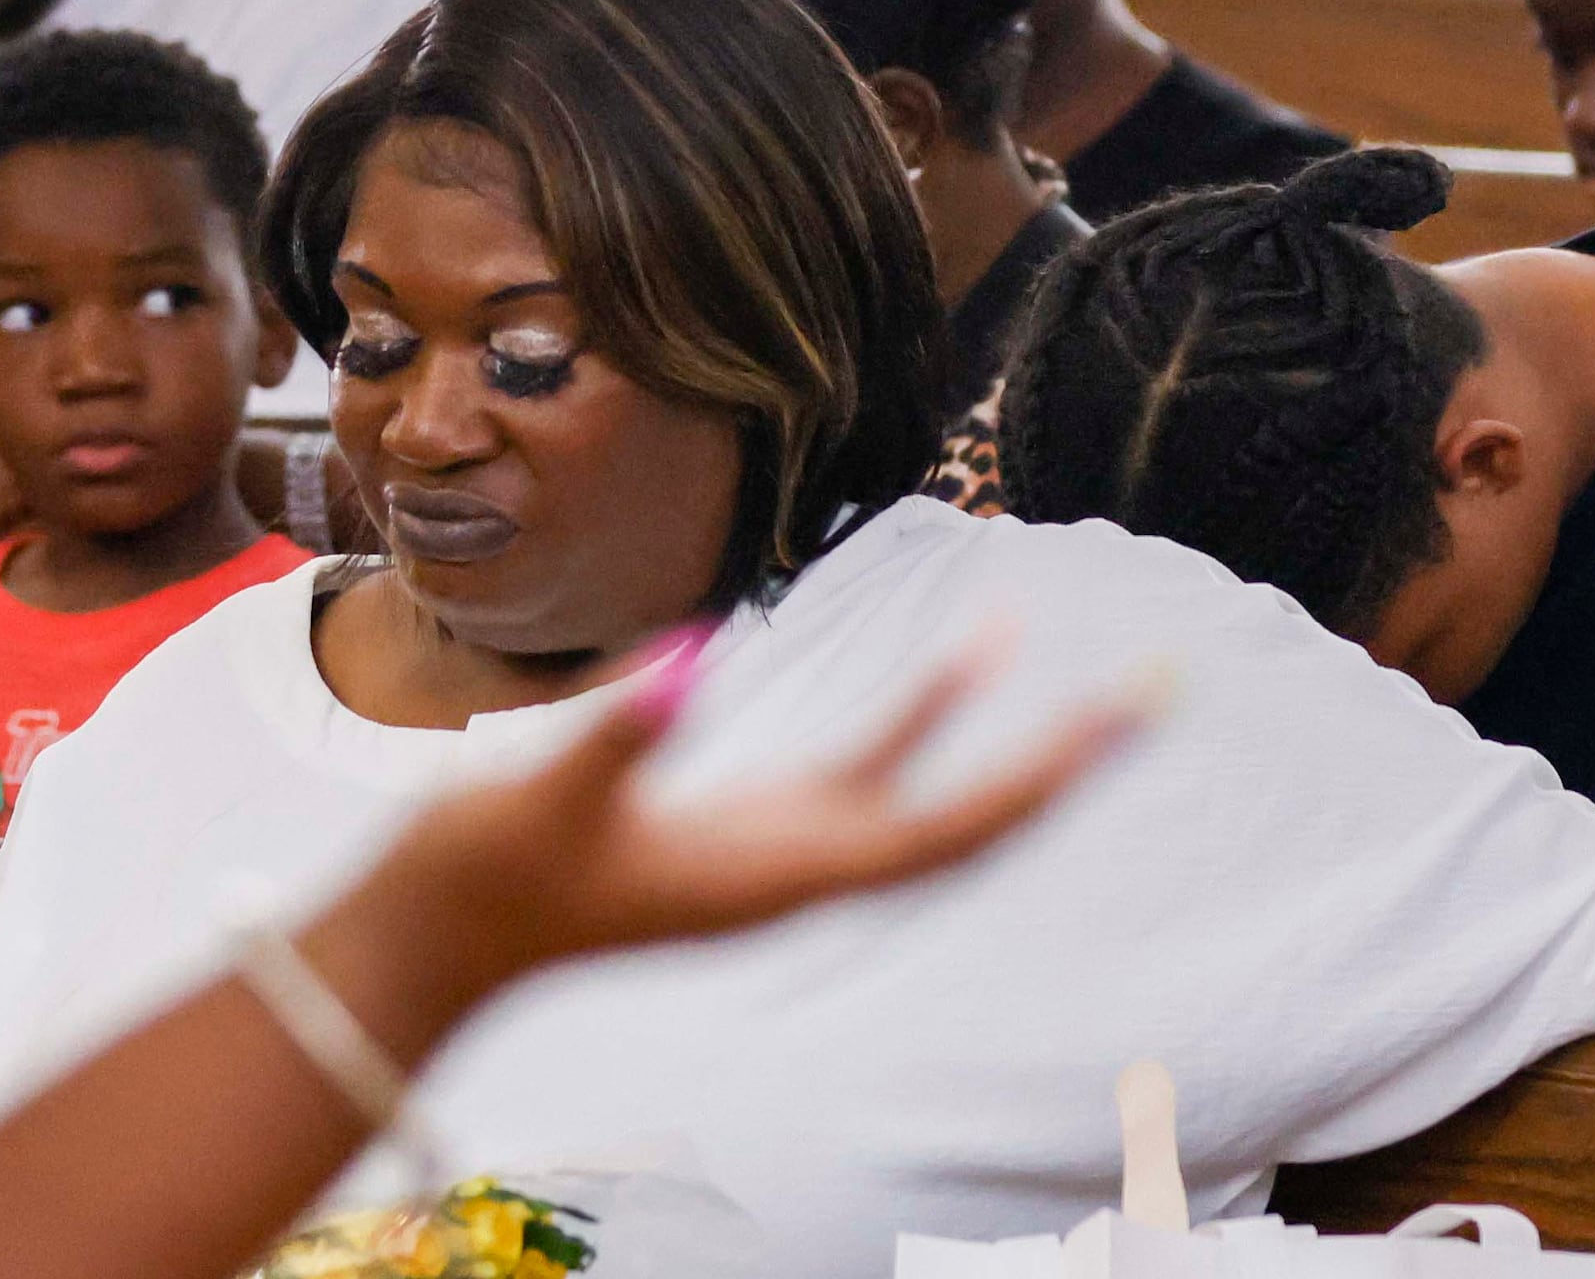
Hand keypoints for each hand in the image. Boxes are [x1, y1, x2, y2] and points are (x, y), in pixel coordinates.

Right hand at [370, 638, 1160, 988]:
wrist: (432, 942)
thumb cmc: (481, 875)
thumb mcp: (545, 796)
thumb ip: (622, 730)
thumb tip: (696, 652)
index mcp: (774, 877)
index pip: (944, 830)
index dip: (1040, 776)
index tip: (1125, 719)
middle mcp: (801, 876)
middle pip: (971, 824)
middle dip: (1067, 760)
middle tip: (1163, 688)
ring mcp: (782, 855)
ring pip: (934, 800)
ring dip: (1016, 744)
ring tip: (1101, 675)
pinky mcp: (751, 829)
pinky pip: (871, 770)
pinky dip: (928, 718)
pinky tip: (971, 655)